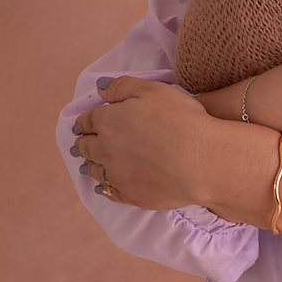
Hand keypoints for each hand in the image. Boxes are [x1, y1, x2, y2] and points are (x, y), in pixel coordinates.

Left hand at [73, 77, 219, 208]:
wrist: (200, 160)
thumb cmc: (180, 119)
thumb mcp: (153, 90)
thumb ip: (122, 86)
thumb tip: (100, 88)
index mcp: (108, 122)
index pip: (88, 120)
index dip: (85, 120)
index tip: (83, 123)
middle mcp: (106, 150)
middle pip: (86, 147)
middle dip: (83, 143)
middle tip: (80, 143)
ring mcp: (118, 175)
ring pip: (95, 171)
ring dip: (90, 165)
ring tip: (88, 164)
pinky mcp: (131, 195)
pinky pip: (110, 192)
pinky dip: (105, 188)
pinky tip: (106, 187)